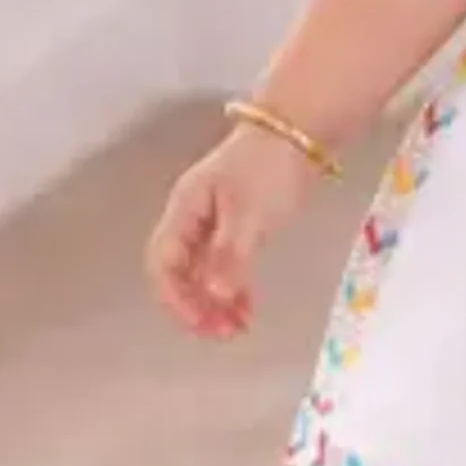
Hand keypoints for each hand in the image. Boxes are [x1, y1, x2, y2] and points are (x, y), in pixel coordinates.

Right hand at [145, 129, 322, 341]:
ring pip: (202, 271)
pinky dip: (233, 287)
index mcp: (184, 210)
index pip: (163, 264)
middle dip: (195, 306)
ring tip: (237, 328)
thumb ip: (230, 256)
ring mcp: (214, 219)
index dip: (176, 298)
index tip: (203, 324)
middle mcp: (192, 216)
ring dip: (215, 302)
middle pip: (179, 272)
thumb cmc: (271, 166)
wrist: (302, 131)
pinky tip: (247, 306)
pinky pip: (224, 264)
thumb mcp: (250, 214)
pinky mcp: (239, 222)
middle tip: (223, 334)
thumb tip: (215, 297)